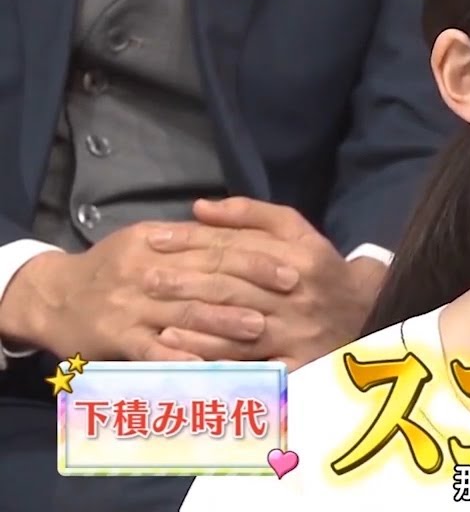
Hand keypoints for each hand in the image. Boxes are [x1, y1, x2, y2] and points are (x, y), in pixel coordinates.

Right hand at [0, 224, 272, 361]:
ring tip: (260, 328)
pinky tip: (209, 364)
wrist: (56, 297)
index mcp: (157, 242)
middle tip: (290, 293)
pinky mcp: (117, 337)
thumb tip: (235, 227)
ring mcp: (131, 306)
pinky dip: (182, 357)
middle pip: (206, 277)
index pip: (214, 247)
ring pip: (185, 314)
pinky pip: (154, 350)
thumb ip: (191, 235)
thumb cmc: (113, 266)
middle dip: (251, 285)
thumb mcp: (146, 238)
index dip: (255, 257)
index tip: (290, 266)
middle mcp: (146, 270)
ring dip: (224, 322)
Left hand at [145, 197, 383, 368]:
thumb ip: (252, 215)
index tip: (154, 239)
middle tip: (143, 278)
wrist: (365, 313)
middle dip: (183, 281)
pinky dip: (211, 359)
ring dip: (191, 322)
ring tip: (153, 314)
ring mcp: (296, 334)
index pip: (236, 247)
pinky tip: (181, 353)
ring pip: (234, 327)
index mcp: (300, 257)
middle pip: (231, 287)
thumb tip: (200, 208)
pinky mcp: (295, 366)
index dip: (192, 241)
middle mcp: (298, 295)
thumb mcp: (297, 231)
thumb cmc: (320, 269)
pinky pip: (246, 364)